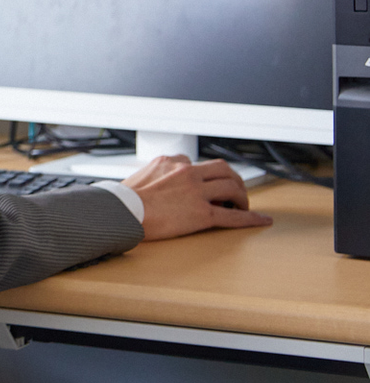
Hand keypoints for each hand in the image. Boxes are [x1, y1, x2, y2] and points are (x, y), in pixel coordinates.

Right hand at [122, 155, 272, 240]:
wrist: (121, 212)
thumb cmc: (123, 200)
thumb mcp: (137, 177)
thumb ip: (153, 175)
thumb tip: (153, 183)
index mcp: (170, 162)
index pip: (194, 162)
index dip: (204, 174)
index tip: (206, 183)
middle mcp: (186, 172)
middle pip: (223, 169)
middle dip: (233, 179)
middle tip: (235, 191)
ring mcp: (196, 192)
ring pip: (231, 187)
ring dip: (242, 196)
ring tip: (243, 205)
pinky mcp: (202, 213)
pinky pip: (232, 215)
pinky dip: (250, 218)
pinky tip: (261, 220)